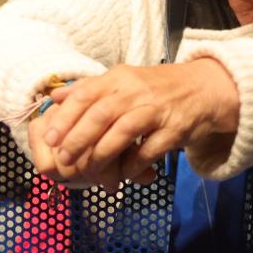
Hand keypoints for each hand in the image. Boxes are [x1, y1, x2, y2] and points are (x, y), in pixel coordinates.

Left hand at [40, 61, 239, 182]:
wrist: (204, 89)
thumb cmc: (154, 89)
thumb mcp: (121, 82)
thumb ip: (88, 90)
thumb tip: (54, 96)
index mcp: (118, 78)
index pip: (85, 94)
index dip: (65, 117)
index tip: (48, 137)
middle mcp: (135, 91)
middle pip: (101, 113)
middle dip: (78, 138)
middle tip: (63, 159)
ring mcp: (156, 109)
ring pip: (124, 131)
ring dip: (103, 153)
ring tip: (88, 171)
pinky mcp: (175, 128)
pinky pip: (150, 149)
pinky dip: (134, 164)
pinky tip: (123, 174)